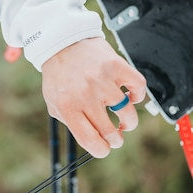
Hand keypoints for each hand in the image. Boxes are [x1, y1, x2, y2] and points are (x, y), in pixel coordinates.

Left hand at [41, 37, 146, 157]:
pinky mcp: (116, 66)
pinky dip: (138, 96)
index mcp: (68, 108)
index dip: (101, 150)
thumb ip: (70, 122)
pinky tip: (131, 98)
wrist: (62, 42)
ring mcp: (103, 80)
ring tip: (125, 122)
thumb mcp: (54, 104)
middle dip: (116, 141)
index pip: (89, 139)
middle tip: (116, 139)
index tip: (105, 150)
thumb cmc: (59, 76)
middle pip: (109, 131)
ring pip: (127, 112)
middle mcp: (86, 95)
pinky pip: (138, 87)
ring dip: (129, 122)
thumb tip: (92, 141)